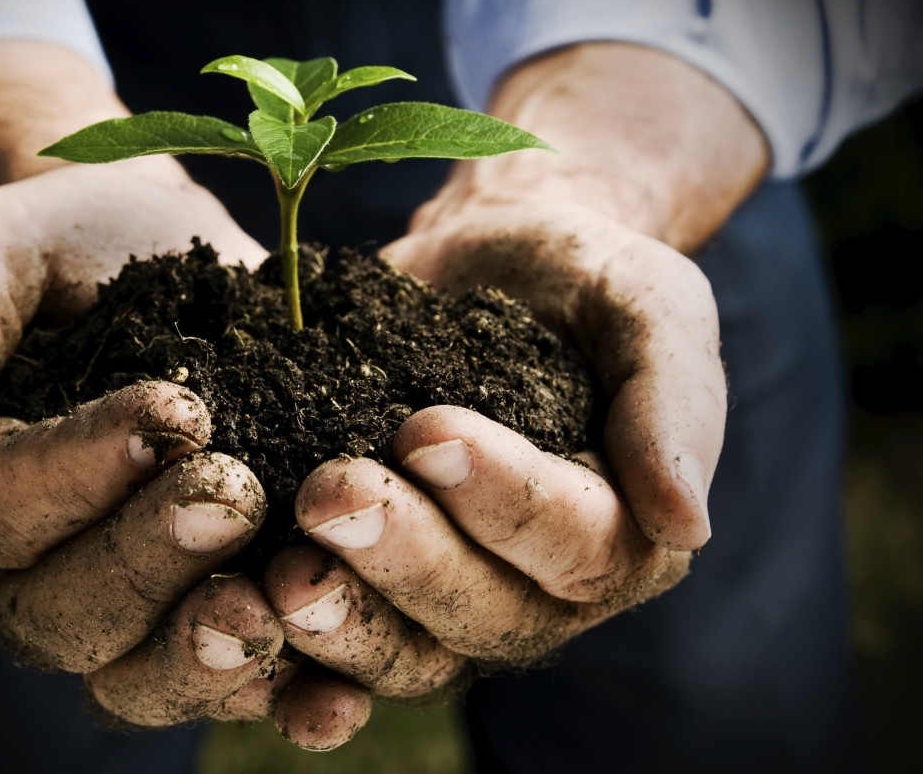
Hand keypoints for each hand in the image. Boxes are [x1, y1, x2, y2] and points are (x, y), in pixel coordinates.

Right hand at [0, 160, 314, 727]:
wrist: (143, 242)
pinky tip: (332, 683)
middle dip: (149, 562)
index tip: (173, 410)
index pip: (0, 516)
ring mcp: (126, 595)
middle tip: (232, 493)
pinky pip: (233, 674)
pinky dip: (283, 691)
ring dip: (205, 653)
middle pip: (67, 615)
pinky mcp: (211, 595)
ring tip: (275, 603)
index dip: (81, 477)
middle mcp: (34, 567)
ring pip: (138, 673)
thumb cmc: (50, 246)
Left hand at [262, 199, 722, 702]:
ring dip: (340, 623)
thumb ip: (673, 401)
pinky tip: (237, 622)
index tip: (427, 429)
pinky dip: (288, 658)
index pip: (576, 545)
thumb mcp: (648, 305)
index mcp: (625, 532)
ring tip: (276, 575)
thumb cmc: (579, 279)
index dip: (503, 499)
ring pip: (406, 651)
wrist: (486, 264)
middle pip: (481, 613)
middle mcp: (540, 590)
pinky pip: (335, 646)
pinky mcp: (374, 583)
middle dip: (403, 559)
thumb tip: (686, 524)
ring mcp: (452, 595)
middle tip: (329, 493)